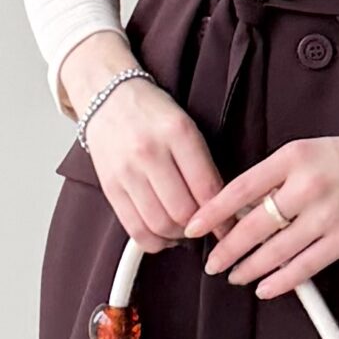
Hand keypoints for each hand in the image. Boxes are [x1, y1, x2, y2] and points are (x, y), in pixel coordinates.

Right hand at [81, 76, 225, 255]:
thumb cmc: (153, 114)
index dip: (223, 216)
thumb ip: (205, 165)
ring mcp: (126, 171)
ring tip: (186, 229)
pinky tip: (164, 234)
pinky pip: (135, 229)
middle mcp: (150, 152)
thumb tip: (228, 208)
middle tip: (207, 226)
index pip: (207, 188)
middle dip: (200, 227)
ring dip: (178, 236)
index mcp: (178, 132)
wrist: (108, 98)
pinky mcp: (109, 187)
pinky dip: (155, 241)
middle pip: (183, 212)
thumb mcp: (187, 127)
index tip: (230, 226)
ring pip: (159, 224)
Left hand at [181, 116, 338, 296]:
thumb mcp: (307, 151)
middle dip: (227, 250)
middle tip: (213, 262)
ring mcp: (328, 215)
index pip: (240, 189)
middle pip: (253, 227)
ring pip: (275, 252)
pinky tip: (265, 286)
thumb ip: (274, 176)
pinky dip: (281, 281)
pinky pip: (305, 267)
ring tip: (235, 275)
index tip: (194, 226)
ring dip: (249, 268)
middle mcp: (308, 186)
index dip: (212, 212)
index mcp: (293, 158)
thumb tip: (240, 207)